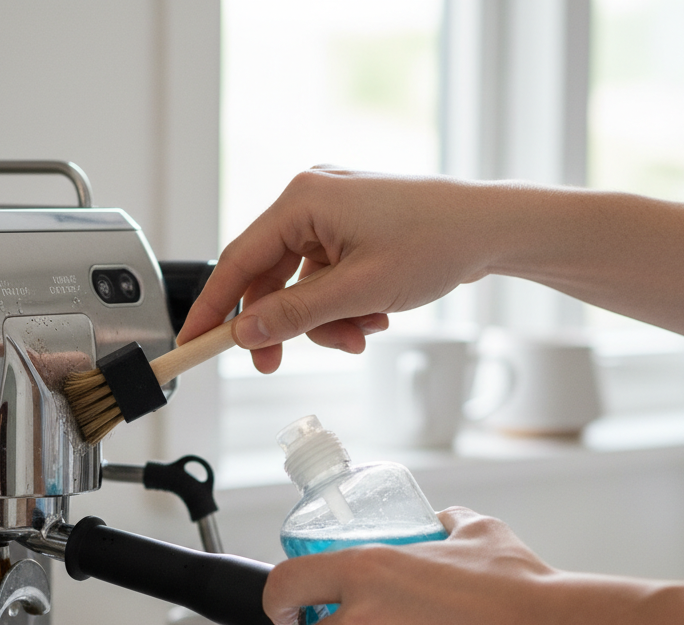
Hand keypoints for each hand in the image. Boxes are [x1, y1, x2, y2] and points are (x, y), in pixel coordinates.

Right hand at [177, 168, 500, 371]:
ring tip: (361, 335)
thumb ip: (296, 315)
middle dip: (284, 325)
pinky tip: (373, 317)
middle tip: (274, 365)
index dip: (213, 307)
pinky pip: (326, 280)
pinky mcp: (350, 232)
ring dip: (323, 321)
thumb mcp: (358, 291)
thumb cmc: (435, 243)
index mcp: (303, 200)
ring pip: (300, 287)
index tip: (192, 343)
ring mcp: (331, 216)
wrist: (491, 228)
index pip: (238, 260)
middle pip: (268, 277)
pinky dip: (342, 308)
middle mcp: (310, 201)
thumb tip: (245, 332)